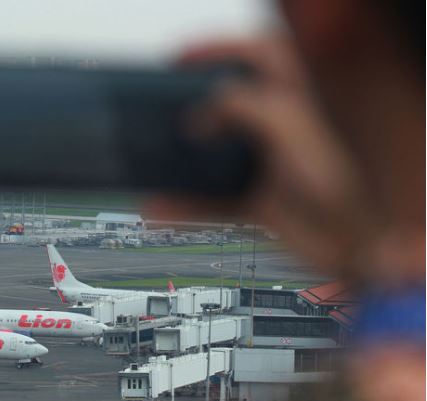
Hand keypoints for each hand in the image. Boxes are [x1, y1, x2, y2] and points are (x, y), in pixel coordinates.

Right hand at [147, 36, 378, 278]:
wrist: (353, 245)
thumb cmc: (340, 183)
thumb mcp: (289, 128)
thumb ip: (243, 108)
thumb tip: (201, 115)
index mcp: (298, 100)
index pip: (257, 55)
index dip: (218, 48)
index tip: (180, 58)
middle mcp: (280, 129)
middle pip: (228, 105)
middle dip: (192, 102)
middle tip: (162, 103)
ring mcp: (268, 165)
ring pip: (215, 155)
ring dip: (183, 160)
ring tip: (155, 156)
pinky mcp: (259, 199)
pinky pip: (212, 199)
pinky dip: (186, 205)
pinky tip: (160, 208)